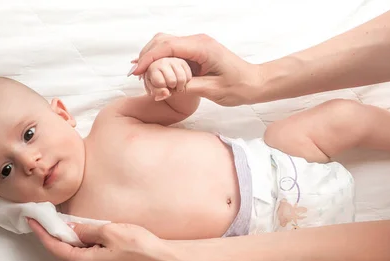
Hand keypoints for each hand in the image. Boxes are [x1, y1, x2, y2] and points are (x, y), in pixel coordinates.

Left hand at [28, 219, 168, 260]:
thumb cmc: (138, 247)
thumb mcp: (109, 232)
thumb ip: (86, 230)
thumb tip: (70, 229)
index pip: (55, 247)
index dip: (41, 233)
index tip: (31, 220)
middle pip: (63, 254)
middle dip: (55, 237)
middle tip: (48, 220)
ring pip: (75, 258)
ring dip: (69, 244)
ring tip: (67, 228)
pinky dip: (80, 250)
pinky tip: (86, 240)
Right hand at [130, 33, 261, 105]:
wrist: (255, 82)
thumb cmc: (239, 86)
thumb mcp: (214, 90)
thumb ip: (190, 87)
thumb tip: (169, 88)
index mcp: (202, 47)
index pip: (168, 47)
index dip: (149, 58)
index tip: (137, 71)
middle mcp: (198, 41)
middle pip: (163, 41)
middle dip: (146, 55)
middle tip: (134, 73)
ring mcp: (197, 45)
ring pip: (166, 44)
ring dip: (152, 56)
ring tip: (140, 73)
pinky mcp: (197, 53)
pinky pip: (174, 52)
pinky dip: (161, 60)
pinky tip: (152, 71)